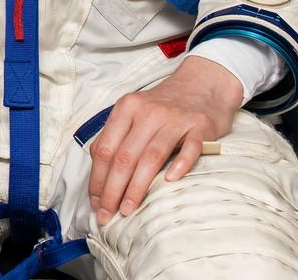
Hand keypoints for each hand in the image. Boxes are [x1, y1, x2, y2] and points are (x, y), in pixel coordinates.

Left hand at [89, 54, 240, 222]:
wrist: (203, 83)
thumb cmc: (164, 105)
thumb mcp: (134, 112)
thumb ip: (117, 135)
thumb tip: (98, 171)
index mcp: (126, 109)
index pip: (104, 149)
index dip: (97, 178)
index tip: (95, 201)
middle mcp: (147, 112)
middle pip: (124, 156)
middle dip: (112, 189)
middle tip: (107, 214)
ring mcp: (175, 119)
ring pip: (151, 157)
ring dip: (137, 187)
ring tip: (128, 209)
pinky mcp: (200, 127)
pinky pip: (189, 149)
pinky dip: (179, 166)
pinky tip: (169, 183)